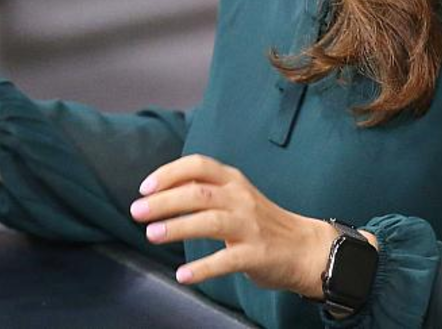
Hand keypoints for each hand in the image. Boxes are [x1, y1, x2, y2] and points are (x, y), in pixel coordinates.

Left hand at [129, 154, 346, 297]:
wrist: (304, 247)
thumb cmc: (260, 221)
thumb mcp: (235, 196)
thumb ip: (205, 190)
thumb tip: (160, 190)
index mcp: (233, 180)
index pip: (198, 165)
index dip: (169, 173)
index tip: (145, 188)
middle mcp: (240, 198)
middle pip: (198, 193)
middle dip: (164, 201)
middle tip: (137, 211)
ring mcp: (249, 226)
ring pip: (210, 221)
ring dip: (178, 227)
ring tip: (152, 235)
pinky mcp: (256, 254)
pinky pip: (226, 260)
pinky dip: (202, 268)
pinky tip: (183, 275)